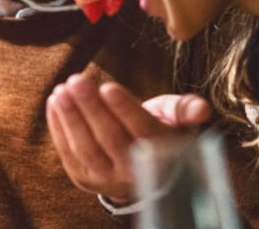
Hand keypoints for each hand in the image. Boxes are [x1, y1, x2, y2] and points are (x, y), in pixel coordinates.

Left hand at [46, 73, 210, 202]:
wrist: (145, 171)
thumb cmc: (161, 132)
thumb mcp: (177, 119)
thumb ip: (185, 109)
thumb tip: (203, 109)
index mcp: (161, 153)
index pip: (142, 130)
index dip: (124, 109)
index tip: (108, 86)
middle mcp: (135, 172)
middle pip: (110, 138)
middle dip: (91, 108)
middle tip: (77, 80)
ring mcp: (107, 179)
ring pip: (86, 148)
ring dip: (71, 118)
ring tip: (63, 90)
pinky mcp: (85, 179)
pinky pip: (69, 154)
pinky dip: (59, 128)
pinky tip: (55, 103)